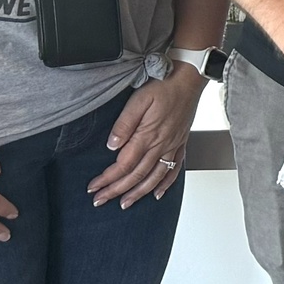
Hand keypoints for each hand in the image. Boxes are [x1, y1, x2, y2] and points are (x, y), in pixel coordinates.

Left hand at [88, 72, 200, 208]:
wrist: (189, 79)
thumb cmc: (164, 86)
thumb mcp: (138, 100)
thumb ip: (124, 124)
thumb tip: (112, 145)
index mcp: (148, 136)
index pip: (123, 165)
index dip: (107, 179)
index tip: (94, 188)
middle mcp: (161, 145)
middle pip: (136, 176)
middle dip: (117, 191)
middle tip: (100, 201)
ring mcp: (172, 146)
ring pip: (154, 178)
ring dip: (138, 193)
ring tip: (125, 203)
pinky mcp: (180, 144)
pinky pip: (174, 170)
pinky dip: (165, 185)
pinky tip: (157, 193)